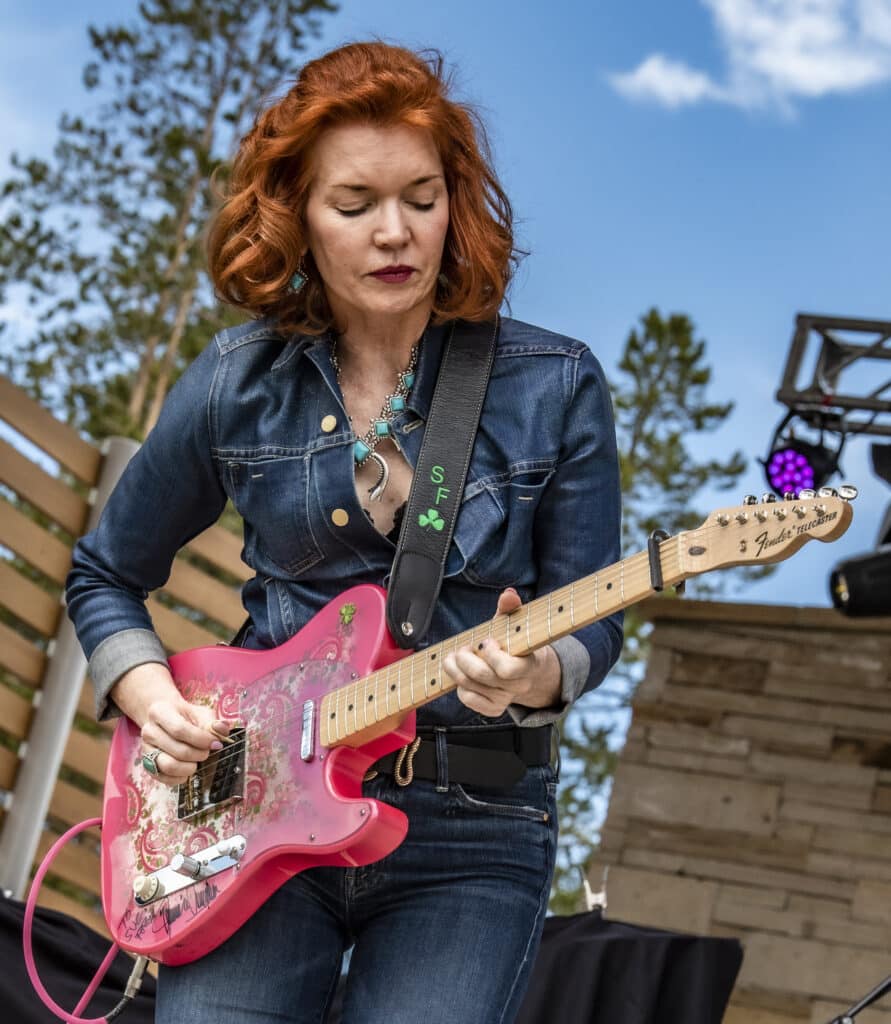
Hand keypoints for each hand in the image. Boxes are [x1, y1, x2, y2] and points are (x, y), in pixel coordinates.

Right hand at [110, 663, 229, 786]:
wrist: (166, 719)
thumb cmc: (185, 716)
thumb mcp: (200, 713)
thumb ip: (212, 722)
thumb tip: (222, 730)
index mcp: (160, 712)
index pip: (179, 729)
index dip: (201, 739)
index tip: (216, 744)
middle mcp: (148, 731)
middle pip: (176, 749)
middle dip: (198, 754)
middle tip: (207, 753)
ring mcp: (146, 749)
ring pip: (168, 766)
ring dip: (189, 767)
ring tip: (197, 762)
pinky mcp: (147, 764)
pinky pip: (163, 778)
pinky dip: (179, 777)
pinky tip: (188, 769)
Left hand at [445, 588, 562, 717]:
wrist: (528, 670)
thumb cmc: (517, 643)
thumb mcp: (515, 624)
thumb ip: (511, 608)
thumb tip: (508, 594)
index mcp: (529, 664)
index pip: (507, 669)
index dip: (491, 655)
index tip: (486, 641)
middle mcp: (519, 685)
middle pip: (481, 675)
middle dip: (464, 658)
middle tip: (463, 648)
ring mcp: (506, 699)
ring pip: (470, 686)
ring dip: (455, 668)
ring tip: (456, 657)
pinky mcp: (493, 708)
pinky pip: (468, 699)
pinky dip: (460, 686)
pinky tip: (464, 674)